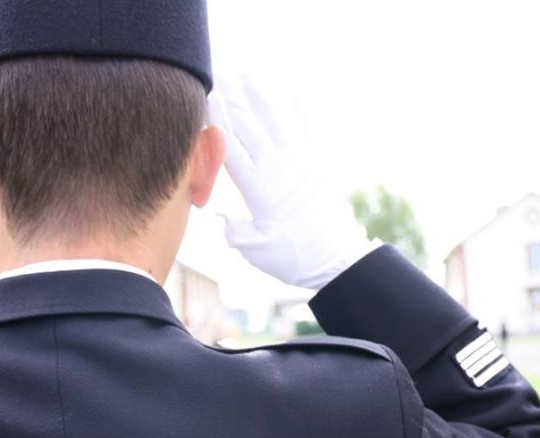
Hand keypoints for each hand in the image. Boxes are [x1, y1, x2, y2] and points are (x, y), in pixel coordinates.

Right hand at [208, 77, 376, 290]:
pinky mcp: (321, 164)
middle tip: (219, 80)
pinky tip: (295, 95)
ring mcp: (302, 162)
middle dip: (233, 101)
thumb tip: (224, 216)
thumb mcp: (254, 250)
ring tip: (248, 77)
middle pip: (249, 127)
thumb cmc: (293, 257)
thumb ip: (235, 230)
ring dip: (261, 98)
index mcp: (257, 187)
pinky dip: (302, 111)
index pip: (229, 147)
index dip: (216, 121)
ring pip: (277, 121)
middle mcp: (278, 168)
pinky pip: (310, 130)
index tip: (204, 100)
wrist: (336, 259)